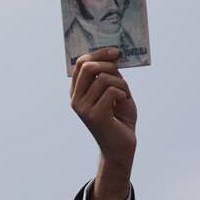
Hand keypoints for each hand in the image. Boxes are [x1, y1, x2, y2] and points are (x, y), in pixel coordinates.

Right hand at [70, 48, 136, 199]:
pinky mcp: (94, 115)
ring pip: (104, 79)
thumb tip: (112, 55)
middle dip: (109, 65)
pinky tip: (123, 105)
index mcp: (77, 92)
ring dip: (121, 85)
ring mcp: (83, 108)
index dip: (98, 54)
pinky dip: (123, 94)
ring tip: (124, 98)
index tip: (115, 52)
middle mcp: (76, 99)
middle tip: (123, 75)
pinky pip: (112, 91)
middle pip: (88, 67)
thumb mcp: (115, 92)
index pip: (80, 64)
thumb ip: (110, 76)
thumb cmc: (120, 119)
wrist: (122, 146)